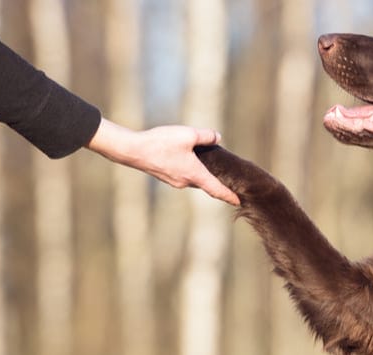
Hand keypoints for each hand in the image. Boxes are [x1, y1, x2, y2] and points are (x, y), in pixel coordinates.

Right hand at [86, 118, 239, 204]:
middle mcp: (186, 182)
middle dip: (218, 182)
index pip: (217, 190)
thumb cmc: (160, 143)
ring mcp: (175, 181)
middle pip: (207, 184)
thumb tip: (217, 138)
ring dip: (203, 174)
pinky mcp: (166, 176)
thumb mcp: (188, 134)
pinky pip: (184, 175)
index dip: (230, 196)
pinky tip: (189, 159)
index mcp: (195, 174)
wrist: (133, 151)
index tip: (239, 202)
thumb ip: (206, 136)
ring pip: (194, 179)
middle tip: (230, 179)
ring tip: (211, 165)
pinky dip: (191, 170)